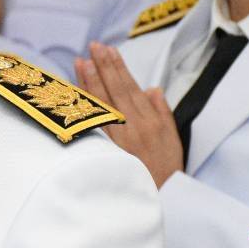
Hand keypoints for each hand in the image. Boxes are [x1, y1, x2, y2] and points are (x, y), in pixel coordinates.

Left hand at [76, 42, 183, 185]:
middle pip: (115, 91)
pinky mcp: (106, 152)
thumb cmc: (166, 170)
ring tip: (81, 62)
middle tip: (93, 47)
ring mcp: (119, 140)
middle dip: (103, 66)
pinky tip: (74, 95)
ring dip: (91, 82)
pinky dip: (84, 108)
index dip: (119, 67)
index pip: (131, 88)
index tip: (108, 50)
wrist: (160, 201)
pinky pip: (92, 126)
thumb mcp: (174, 139)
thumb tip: (151, 88)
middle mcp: (134, 128)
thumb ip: (162, 111)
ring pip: (102, 105)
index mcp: (151, 122)